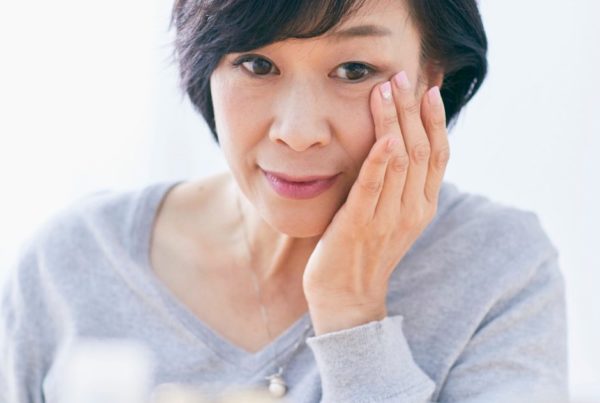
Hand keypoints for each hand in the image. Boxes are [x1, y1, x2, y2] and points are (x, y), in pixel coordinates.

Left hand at [303, 71, 449, 334]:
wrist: (347, 296)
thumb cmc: (364, 250)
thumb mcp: (390, 215)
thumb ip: (398, 185)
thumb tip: (397, 144)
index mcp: (423, 205)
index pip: (439, 154)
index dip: (435, 119)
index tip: (429, 87)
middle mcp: (412, 210)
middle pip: (421, 149)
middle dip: (412, 109)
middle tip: (402, 74)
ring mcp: (388, 218)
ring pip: (399, 161)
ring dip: (393, 122)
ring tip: (385, 89)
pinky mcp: (360, 224)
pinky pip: (373, 188)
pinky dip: (379, 160)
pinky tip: (381, 136)